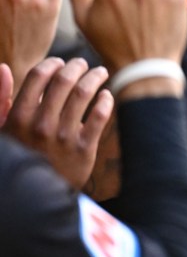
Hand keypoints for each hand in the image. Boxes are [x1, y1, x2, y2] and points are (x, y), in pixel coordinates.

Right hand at [2, 57, 113, 188]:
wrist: (36, 193)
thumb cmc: (20, 154)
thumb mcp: (4, 129)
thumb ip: (1, 99)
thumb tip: (4, 68)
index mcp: (19, 117)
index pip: (38, 76)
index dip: (52, 64)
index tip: (60, 62)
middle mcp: (41, 125)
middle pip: (64, 81)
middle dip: (76, 66)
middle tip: (83, 64)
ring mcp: (64, 137)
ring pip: (84, 94)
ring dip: (94, 78)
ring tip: (99, 73)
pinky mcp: (84, 149)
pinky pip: (100, 117)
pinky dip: (105, 101)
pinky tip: (105, 95)